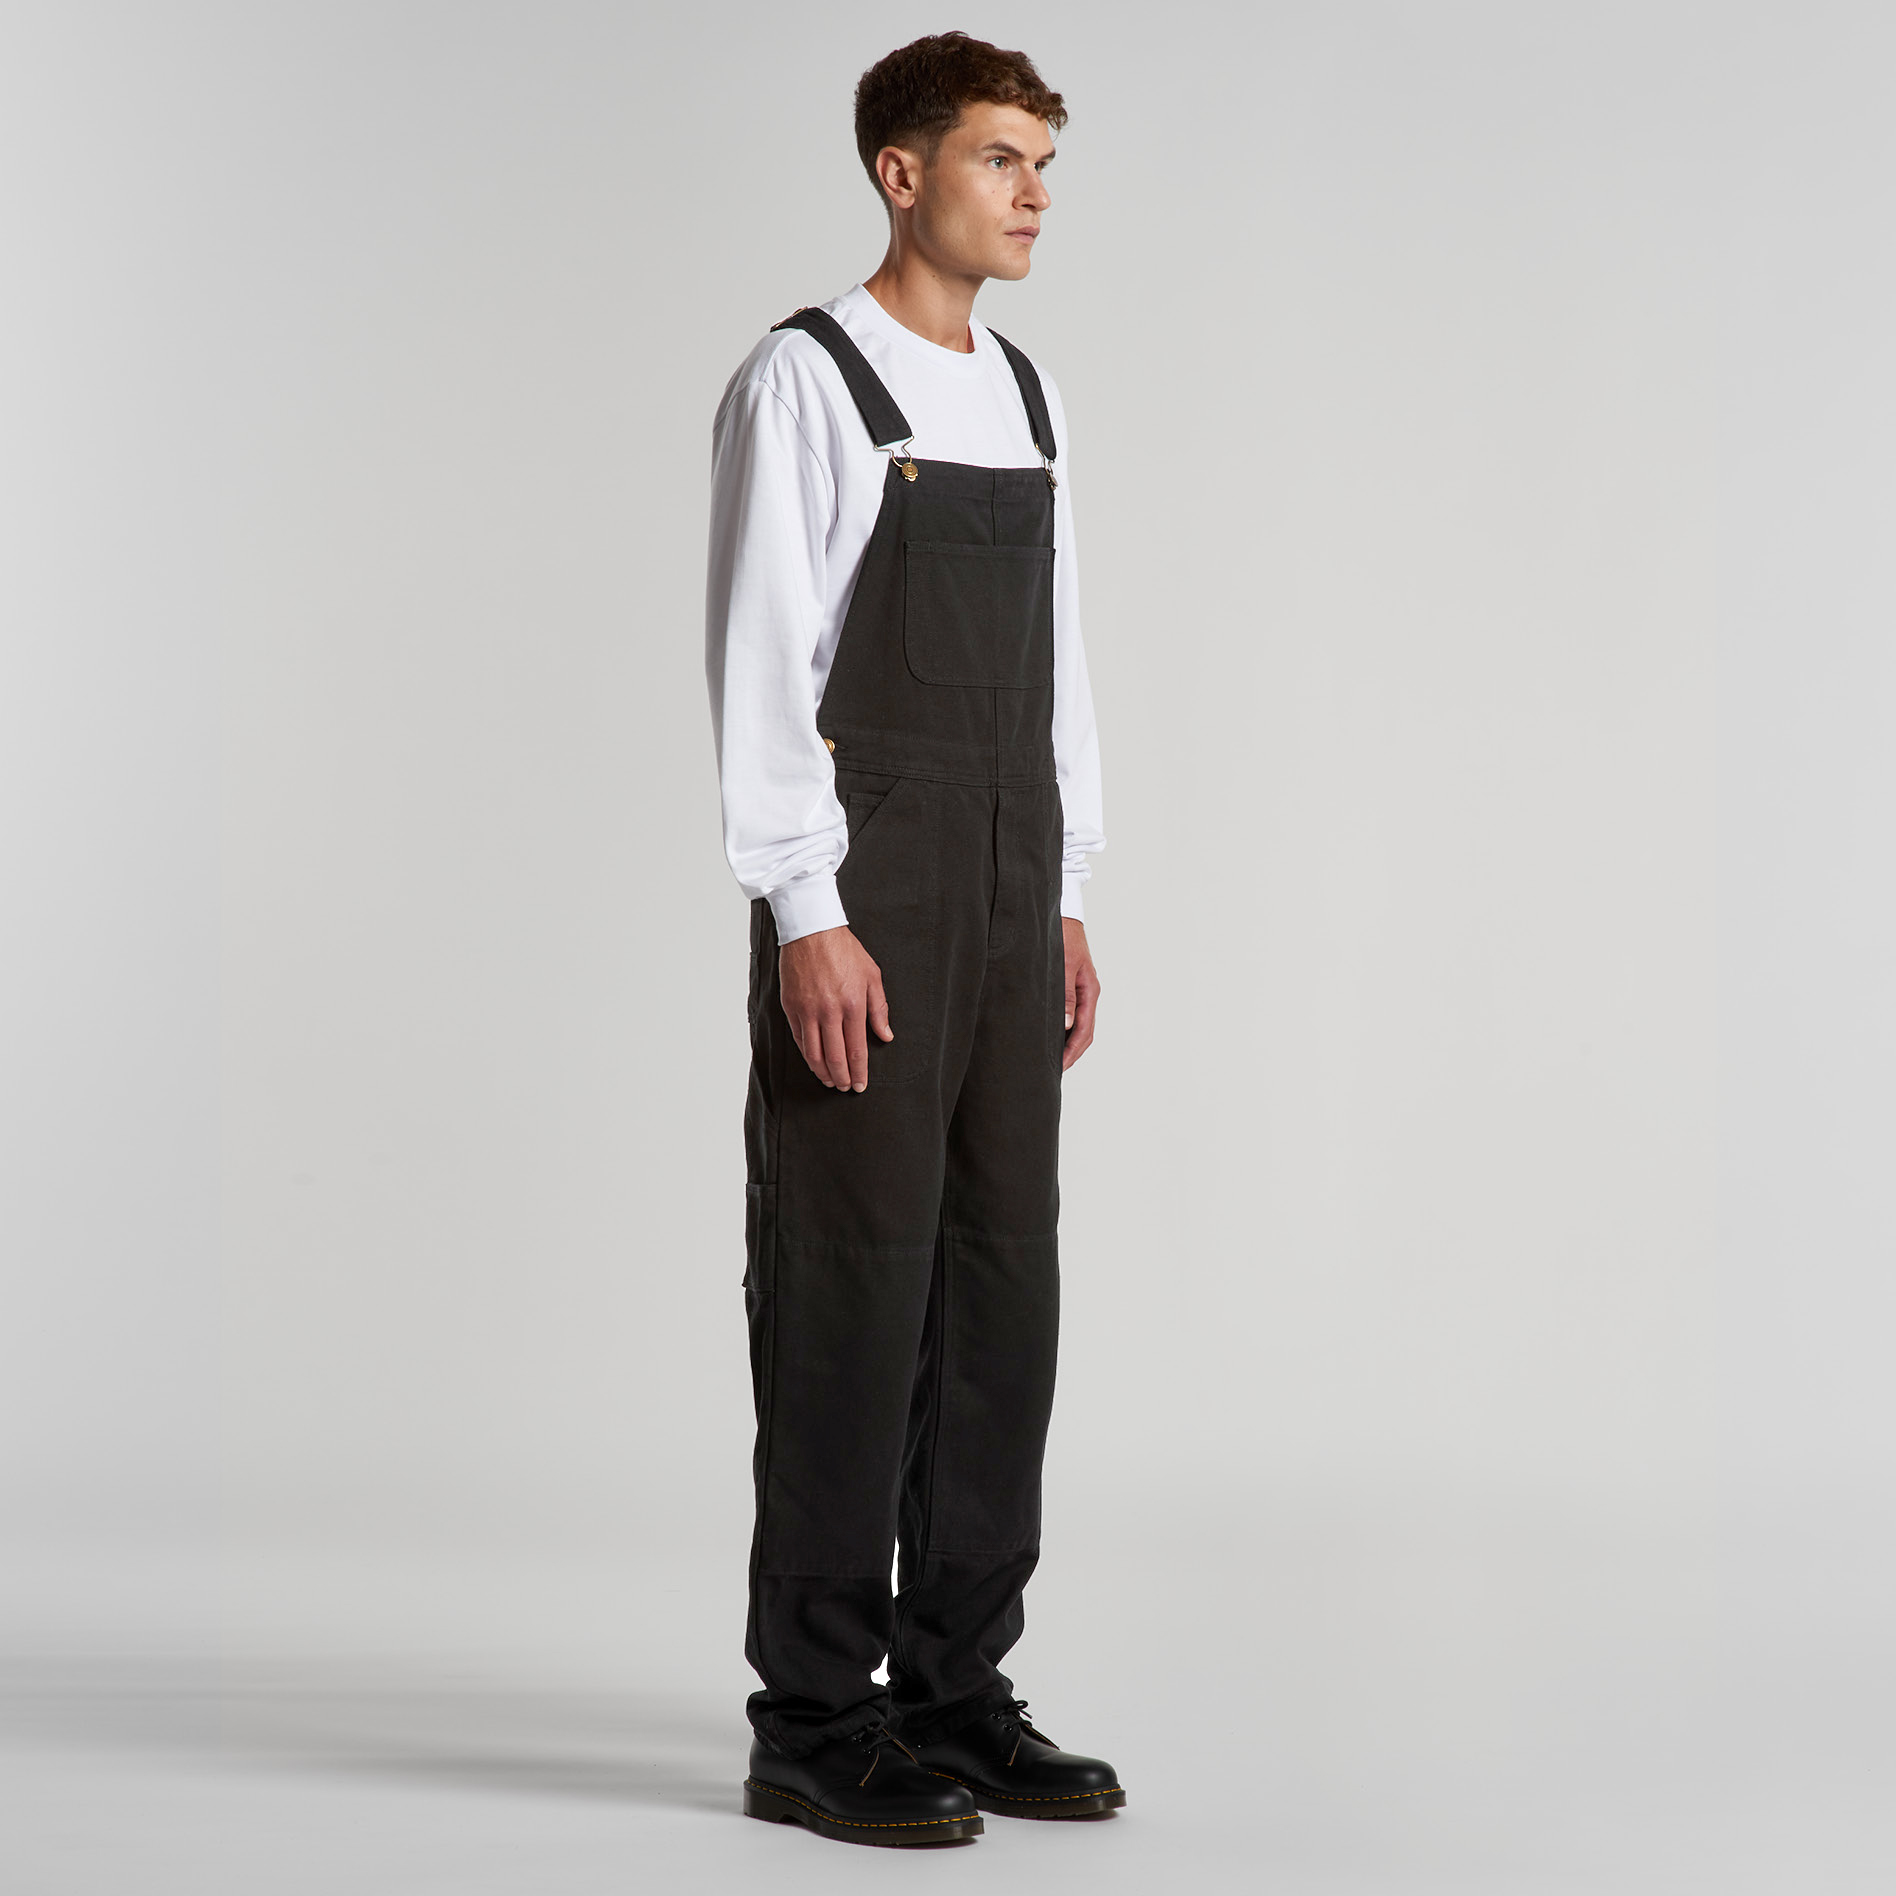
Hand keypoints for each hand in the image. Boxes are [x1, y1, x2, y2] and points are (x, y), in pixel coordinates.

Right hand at [779, 926, 892, 1091]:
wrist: (812, 930)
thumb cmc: (844, 950)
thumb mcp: (872, 975)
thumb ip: (879, 1009)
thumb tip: (885, 1036)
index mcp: (852, 1004)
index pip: (856, 1049)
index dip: (859, 1071)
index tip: (860, 1085)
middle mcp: (829, 1011)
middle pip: (834, 1057)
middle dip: (842, 1077)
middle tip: (846, 1088)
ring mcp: (807, 1010)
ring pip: (813, 1053)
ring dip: (822, 1072)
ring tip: (830, 1081)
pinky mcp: (791, 1006)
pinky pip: (799, 1039)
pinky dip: (807, 1055)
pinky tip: (814, 1062)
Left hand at [1061, 918, 1100, 1070]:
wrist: (1063, 914)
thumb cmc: (1063, 936)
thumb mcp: (1063, 965)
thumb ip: (1065, 995)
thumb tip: (1066, 1024)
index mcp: (1090, 991)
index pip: (1084, 1030)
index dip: (1072, 1051)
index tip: (1059, 1067)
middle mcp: (1087, 993)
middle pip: (1083, 1032)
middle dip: (1071, 1054)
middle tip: (1053, 1071)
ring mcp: (1079, 990)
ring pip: (1077, 1024)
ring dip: (1067, 1043)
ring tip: (1050, 1059)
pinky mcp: (1070, 985)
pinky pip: (1069, 1013)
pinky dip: (1062, 1029)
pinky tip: (1049, 1034)